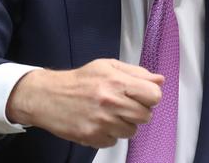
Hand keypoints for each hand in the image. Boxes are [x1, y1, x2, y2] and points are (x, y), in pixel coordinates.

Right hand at [5, 59, 163, 147]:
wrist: (48, 96)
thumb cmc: (80, 80)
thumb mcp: (108, 66)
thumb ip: (136, 73)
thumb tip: (160, 80)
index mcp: (117, 82)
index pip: (154, 95)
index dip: (149, 95)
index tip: (141, 94)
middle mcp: (111, 102)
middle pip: (145, 116)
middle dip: (138, 110)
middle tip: (123, 104)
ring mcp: (102, 122)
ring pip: (132, 131)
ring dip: (124, 123)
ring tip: (109, 112)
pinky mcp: (93, 137)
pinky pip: (115, 141)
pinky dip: (109, 134)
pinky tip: (99, 122)